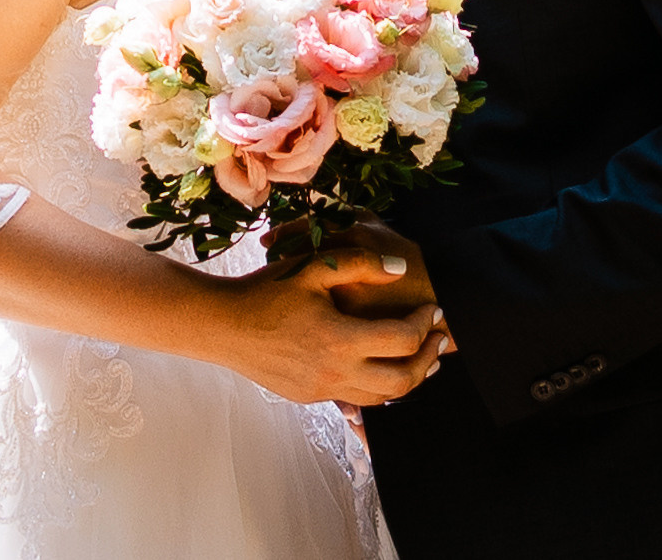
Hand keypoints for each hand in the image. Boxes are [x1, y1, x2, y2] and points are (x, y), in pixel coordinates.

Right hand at [211, 242, 449, 408]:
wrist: (224, 326)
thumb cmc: (266, 290)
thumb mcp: (311, 266)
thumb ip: (359, 262)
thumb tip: (400, 267)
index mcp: (341, 340)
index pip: (401, 340)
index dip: (424, 324)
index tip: (433, 309)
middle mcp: (336, 374)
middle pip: (402, 382)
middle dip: (427, 361)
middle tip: (437, 341)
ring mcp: (323, 391)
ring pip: (381, 398)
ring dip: (407, 379)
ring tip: (418, 358)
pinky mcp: (311, 398)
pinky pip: (354, 399)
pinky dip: (376, 386)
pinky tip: (377, 366)